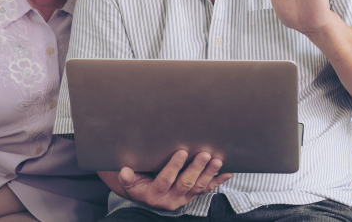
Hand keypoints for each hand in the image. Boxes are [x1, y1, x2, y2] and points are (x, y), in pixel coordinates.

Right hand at [112, 151, 232, 211]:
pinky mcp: (191, 195)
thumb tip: (124, 171)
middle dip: (196, 168)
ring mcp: (183, 198)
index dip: (174, 167)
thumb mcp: (129, 182)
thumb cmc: (136, 182)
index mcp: (154, 195)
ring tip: (217, 160)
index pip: (165, 180)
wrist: (143, 194)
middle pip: (185, 183)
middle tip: (204, 154)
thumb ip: (127, 178)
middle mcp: (171, 199)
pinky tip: (227, 173)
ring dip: (209, 173)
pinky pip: (206, 189)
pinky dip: (217, 181)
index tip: (181, 152)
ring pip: (198, 186)